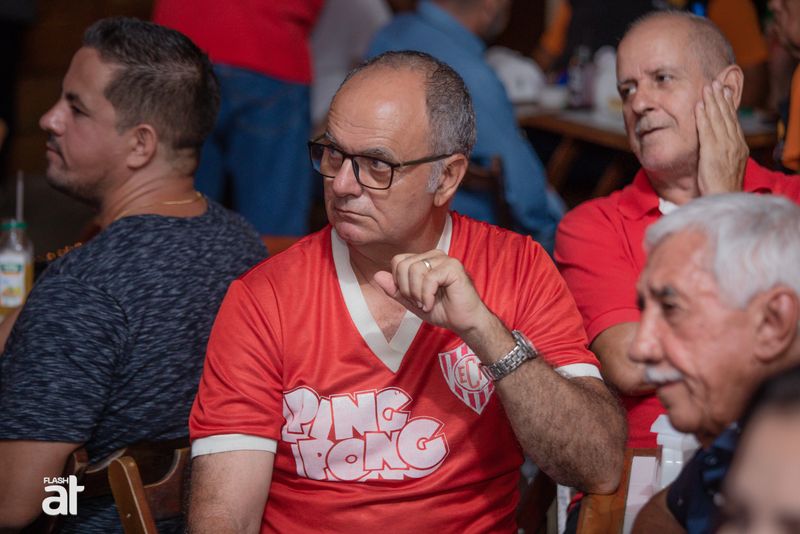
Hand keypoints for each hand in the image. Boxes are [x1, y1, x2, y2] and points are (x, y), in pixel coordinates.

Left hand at [373, 250, 492, 336]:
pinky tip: (432, 303)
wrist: (465, 322)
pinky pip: (429, 278)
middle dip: (407, 289)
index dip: (399, 283)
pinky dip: (426, 296)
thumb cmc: (442, 310)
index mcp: (424, 260)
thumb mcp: (412, 302)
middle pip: (404, 265)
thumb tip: (377, 275)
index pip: (398, 261)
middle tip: (419, 302)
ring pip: (415, 270)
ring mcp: (445, 259)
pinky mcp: (453, 267)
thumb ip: (395, 290)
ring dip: (417, 294)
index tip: (411, 298)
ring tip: (427, 303)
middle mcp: (434, 255)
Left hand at [696, 80, 747, 194]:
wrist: (724, 198)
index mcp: (738, 146)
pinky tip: (699, 105)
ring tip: (708, 88)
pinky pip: (707, 130)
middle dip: (721, 98)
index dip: (728, 105)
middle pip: (727, 116)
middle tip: (716, 83)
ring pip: (718, 119)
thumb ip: (723, 153)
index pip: (732, 121)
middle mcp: (734, 143)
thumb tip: (717, 145)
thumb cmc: (721, 187)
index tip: (725, 91)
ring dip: (712, 102)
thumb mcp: (726, 166)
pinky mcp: (713, 152)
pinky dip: (703, 116)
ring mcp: (724, 147)